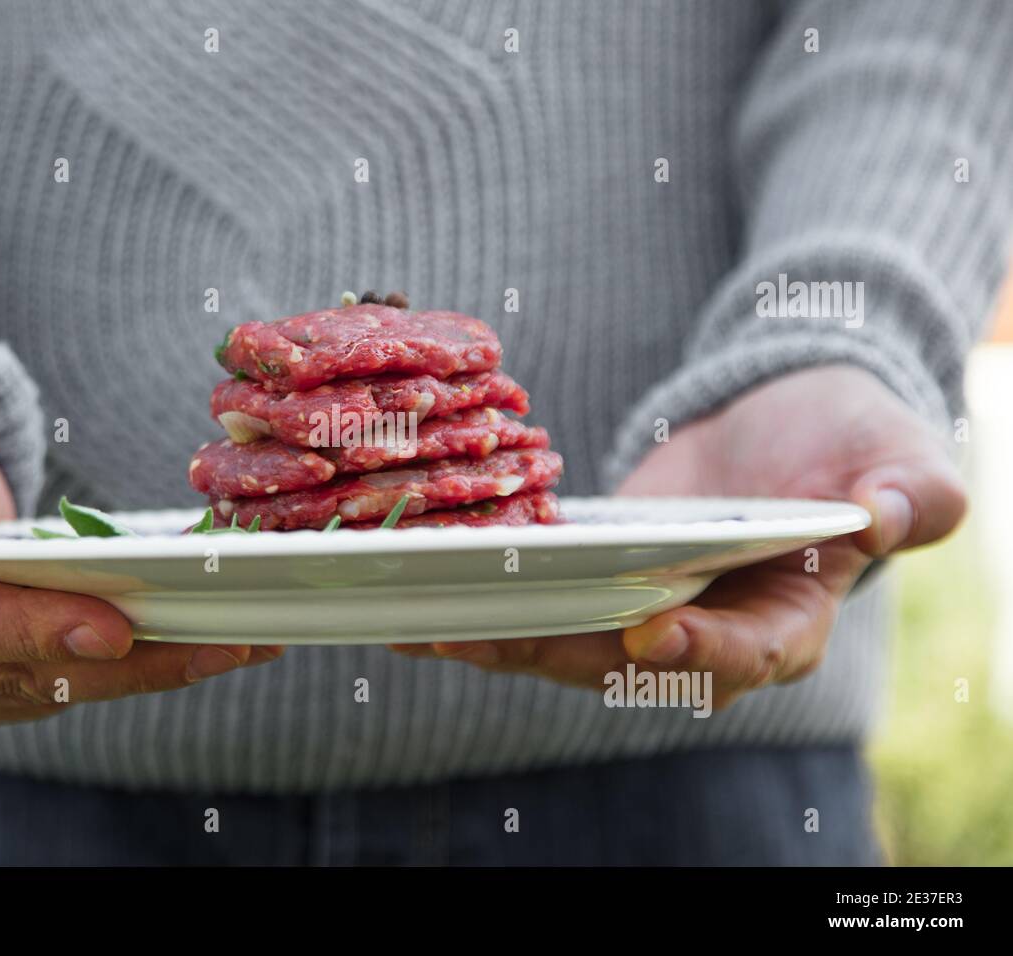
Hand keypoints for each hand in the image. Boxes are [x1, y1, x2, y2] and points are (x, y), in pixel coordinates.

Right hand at [0, 321, 277, 734]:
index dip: (29, 630)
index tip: (114, 625)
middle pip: (4, 676)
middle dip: (118, 664)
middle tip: (218, 643)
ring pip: (39, 694)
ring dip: (139, 676)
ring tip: (230, 644)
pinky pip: (47, 688)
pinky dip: (122, 672)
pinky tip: (191, 644)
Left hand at [390, 364, 964, 709]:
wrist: (784, 422)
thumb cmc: (851, 440)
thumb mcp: (897, 456)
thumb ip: (909, 491)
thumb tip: (885, 514)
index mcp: (790, 622)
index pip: (747, 653)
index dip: (701, 649)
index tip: (651, 631)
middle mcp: (707, 635)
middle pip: (626, 665)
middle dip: (551, 652)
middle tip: (480, 635)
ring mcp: (644, 613)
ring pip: (566, 644)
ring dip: (496, 639)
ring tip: (423, 622)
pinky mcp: (597, 584)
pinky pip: (540, 603)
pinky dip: (486, 600)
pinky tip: (422, 585)